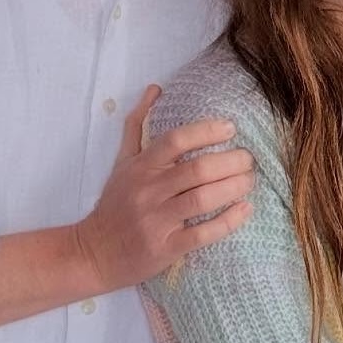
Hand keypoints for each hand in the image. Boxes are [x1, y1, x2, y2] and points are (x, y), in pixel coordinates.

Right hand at [73, 85, 254, 292]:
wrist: (92, 254)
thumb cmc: (114, 204)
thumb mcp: (122, 162)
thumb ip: (138, 125)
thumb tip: (155, 88)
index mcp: (141, 167)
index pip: (176, 140)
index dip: (206, 131)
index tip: (230, 128)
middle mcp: (148, 191)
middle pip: (197, 170)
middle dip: (230, 161)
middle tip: (248, 158)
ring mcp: (156, 221)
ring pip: (202, 199)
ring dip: (233, 187)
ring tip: (250, 179)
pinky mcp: (165, 248)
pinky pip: (202, 233)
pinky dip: (228, 221)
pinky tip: (246, 209)